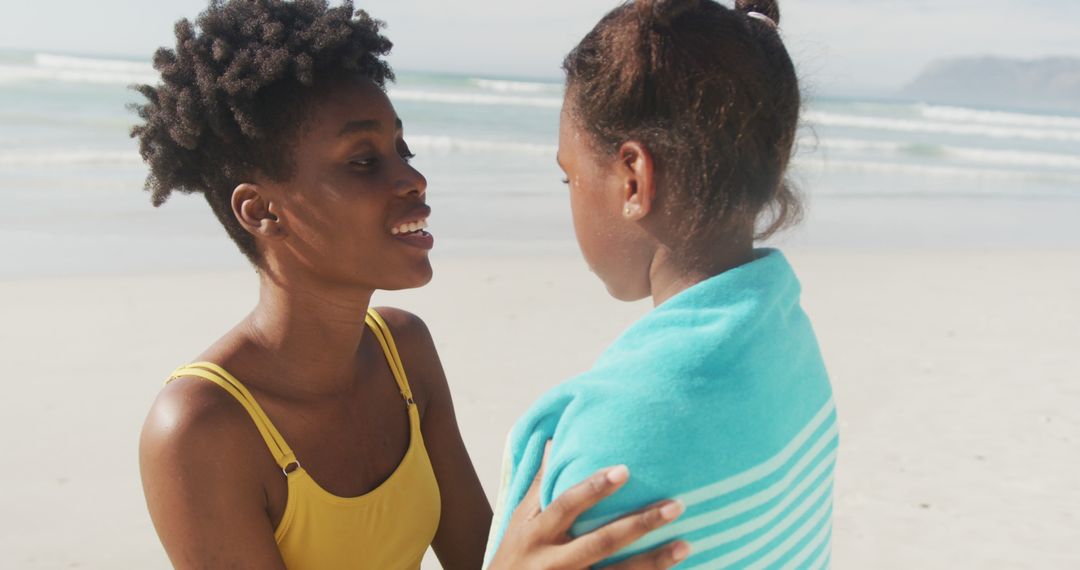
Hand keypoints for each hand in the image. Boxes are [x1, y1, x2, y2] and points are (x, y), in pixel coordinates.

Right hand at [488, 443, 689, 568]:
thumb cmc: (513, 555)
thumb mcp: (518, 521)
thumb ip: (539, 485)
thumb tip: (554, 441)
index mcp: (536, 533)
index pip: (566, 505)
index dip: (593, 488)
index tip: (625, 470)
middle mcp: (553, 562)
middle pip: (601, 542)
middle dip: (639, 524)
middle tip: (675, 505)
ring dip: (653, 561)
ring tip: (685, 545)